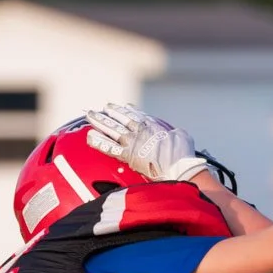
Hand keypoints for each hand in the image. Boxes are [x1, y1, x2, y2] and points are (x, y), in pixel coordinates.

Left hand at [84, 103, 209, 181]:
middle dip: (107, 114)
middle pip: (119, 119)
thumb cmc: (183, 153)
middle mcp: (139, 130)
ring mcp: (132, 142)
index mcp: (151, 124)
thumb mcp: (179, 134)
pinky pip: (109, 147)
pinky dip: (99, 142)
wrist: (179, 165)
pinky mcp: (128, 155)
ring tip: (89, 117)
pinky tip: (89, 137)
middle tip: (95, 111)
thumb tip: (171, 132)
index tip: (116, 107)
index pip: (133, 114)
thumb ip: (170, 131)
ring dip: (99, 122)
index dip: (123, 110)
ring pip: (112, 129)